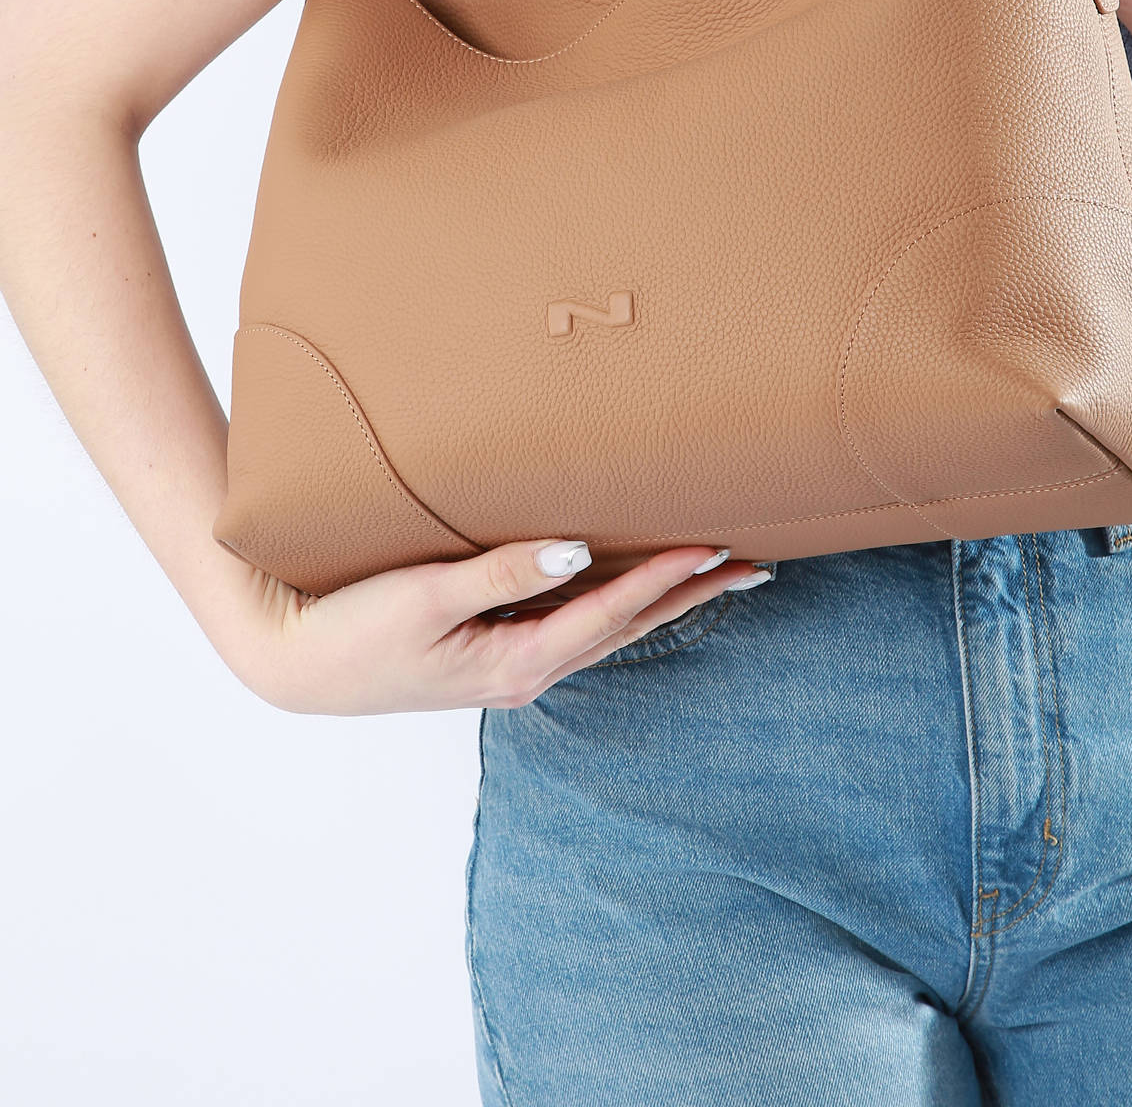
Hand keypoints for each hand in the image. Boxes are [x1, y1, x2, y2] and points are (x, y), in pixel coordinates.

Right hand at [221, 539, 762, 714]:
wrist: (292, 662)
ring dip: (661, 600)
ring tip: (712, 572)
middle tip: (752, 566)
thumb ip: (501, 574)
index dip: (664, 578)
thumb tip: (575, 552)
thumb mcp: (424, 597)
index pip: (609, 613)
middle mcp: (524, 671)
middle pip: (626, 627)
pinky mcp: (489, 650)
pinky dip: (615, 602)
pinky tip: (626, 584)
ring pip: (605, 627)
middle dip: (690, 596)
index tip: (716, 548)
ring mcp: (509, 664)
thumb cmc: (351, 630)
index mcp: (516, 663)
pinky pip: (572, 623)